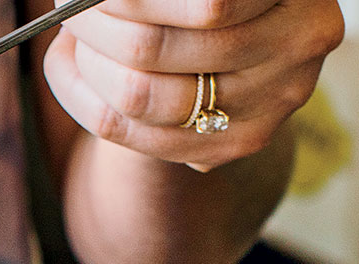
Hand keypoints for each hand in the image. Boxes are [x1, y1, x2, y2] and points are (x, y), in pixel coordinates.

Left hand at [42, 0, 345, 170]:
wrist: (231, 60)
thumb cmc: (198, 3)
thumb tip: (86, 0)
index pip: (205, 7)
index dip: (129, 1)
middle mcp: (298, 43)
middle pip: (155, 47)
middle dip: (96, 25)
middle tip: (70, 9)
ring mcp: (272, 103)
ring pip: (137, 95)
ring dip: (86, 61)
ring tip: (75, 35)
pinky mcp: (235, 144)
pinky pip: (128, 131)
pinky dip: (82, 96)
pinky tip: (72, 69)